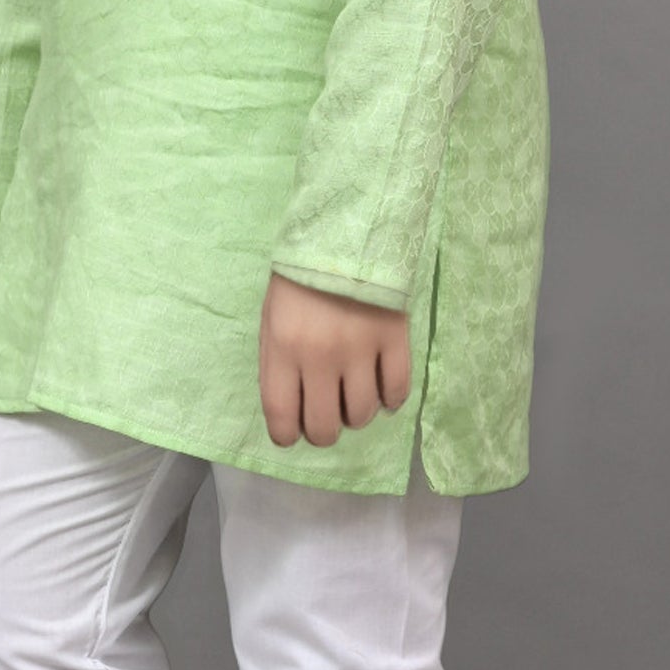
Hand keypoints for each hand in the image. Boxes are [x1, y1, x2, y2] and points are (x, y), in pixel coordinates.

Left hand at [259, 270, 410, 448]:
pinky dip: (390, 400)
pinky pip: (397, 390)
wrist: (344, 234)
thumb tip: (293, 410)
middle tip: (326, 421)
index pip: (282, 416)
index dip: (287, 436)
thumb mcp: (272, 320)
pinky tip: (382, 390)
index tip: (292, 436)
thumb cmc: (299, 280)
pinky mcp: (394, 339)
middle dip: (323, 433)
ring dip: (356, 415)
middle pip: (325, 426)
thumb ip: (279, 364)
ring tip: (353, 398)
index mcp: (283, 350)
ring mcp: (361, 350)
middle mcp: (320, 357)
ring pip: (362, 414)